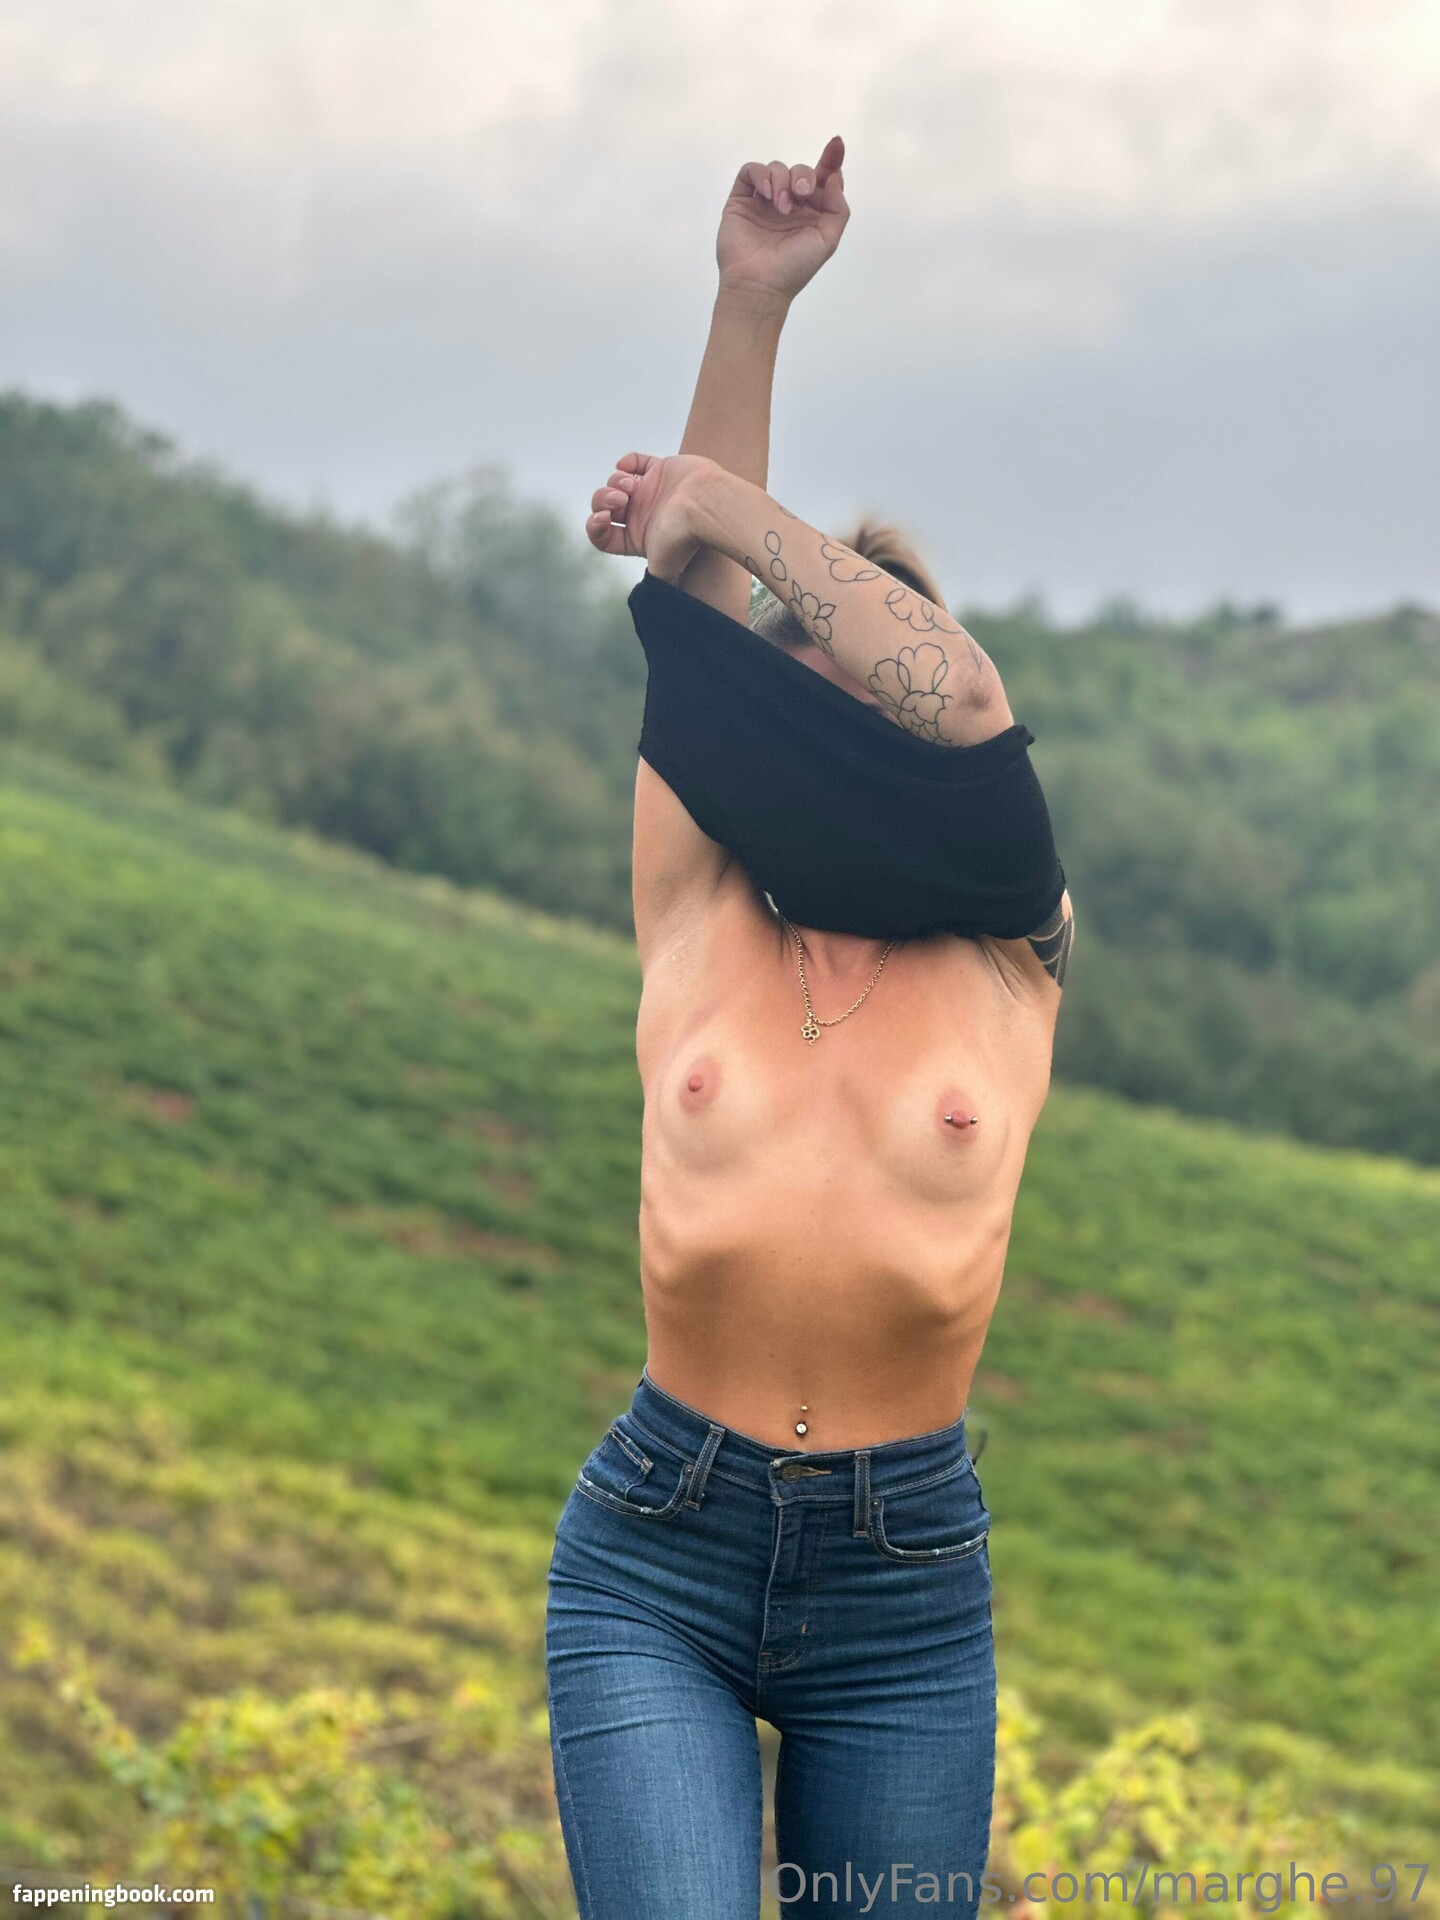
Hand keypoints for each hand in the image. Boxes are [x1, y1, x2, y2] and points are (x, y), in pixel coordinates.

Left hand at [585, 452, 717, 582]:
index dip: (594, 527)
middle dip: (604, 500)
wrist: (705, 507)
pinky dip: (626, 462)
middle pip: (604, 506)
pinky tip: (628, 470)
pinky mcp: (661, 470)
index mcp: (638, 538)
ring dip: (614, 482)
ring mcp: (650, 492)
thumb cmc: (684, 538)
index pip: (603, 535)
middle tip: (620, 500)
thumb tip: (650, 602)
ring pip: (615, 483)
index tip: (602, 519)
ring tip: (630, 486)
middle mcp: (642, 516)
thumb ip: (652, 581)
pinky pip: (634, 462)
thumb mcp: (662, 570)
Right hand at [714, 136, 849, 304]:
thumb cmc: (794, 268)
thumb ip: (838, 208)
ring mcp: (763, 202)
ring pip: (776, 168)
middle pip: (800, 171)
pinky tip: (767, 193)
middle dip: (804, 176)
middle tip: (802, 193)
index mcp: (810, 213)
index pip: (822, 179)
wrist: (759, 284)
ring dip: (782, 181)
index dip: (830, 159)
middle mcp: (788, 205)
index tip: (837, 144)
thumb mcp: (828, 240)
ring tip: (780, 207)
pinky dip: (760, 175)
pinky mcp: (741, 201)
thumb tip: (834, 177)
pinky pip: (750, 171)